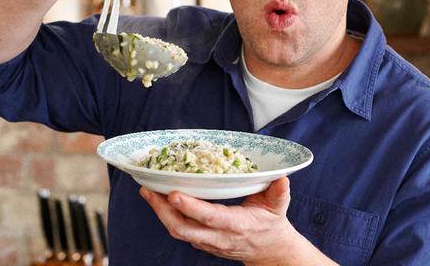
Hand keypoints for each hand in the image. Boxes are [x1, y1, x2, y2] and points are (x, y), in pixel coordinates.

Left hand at [140, 177, 333, 264]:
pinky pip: (180, 231)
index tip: (174, 194)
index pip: (210, 218)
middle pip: (184, 228)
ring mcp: (208, 243)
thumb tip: (282, 178)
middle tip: (148, 189)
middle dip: (162, 210)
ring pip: (178, 231)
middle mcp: (219, 237)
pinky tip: (158, 200)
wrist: (269, 251)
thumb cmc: (271, 224)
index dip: (191, 207)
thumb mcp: (278, 207)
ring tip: (147, 191)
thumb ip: (279, 193)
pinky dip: (166, 217)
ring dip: (160, 213)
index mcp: (237, 225)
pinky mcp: (202, 243)